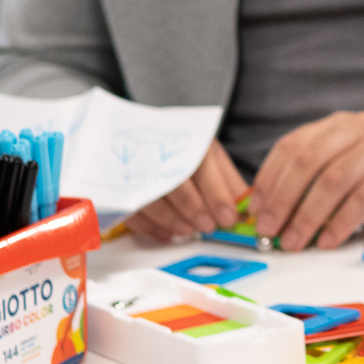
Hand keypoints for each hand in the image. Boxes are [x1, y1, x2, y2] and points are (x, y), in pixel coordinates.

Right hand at [123, 140, 246, 242]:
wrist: (137, 130)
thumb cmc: (181, 146)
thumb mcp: (209, 153)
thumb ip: (227, 180)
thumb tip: (247, 205)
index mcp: (186, 139)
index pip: (202, 165)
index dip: (216, 194)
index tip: (228, 217)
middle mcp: (157, 150)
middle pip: (175, 182)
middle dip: (194, 209)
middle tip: (208, 227)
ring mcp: (133, 169)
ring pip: (150, 197)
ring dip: (172, 219)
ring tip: (187, 230)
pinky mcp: (116, 188)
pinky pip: (130, 210)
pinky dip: (149, 226)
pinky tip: (166, 234)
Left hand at [250, 113, 363, 250]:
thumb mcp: (355, 162)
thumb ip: (322, 178)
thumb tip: (277, 212)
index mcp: (339, 124)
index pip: (292, 145)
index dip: (269, 179)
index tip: (254, 211)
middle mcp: (359, 128)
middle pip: (308, 161)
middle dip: (282, 199)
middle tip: (269, 231)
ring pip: (334, 179)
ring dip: (308, 215)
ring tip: (295, 242)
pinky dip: (342, 221)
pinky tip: (329, 240)